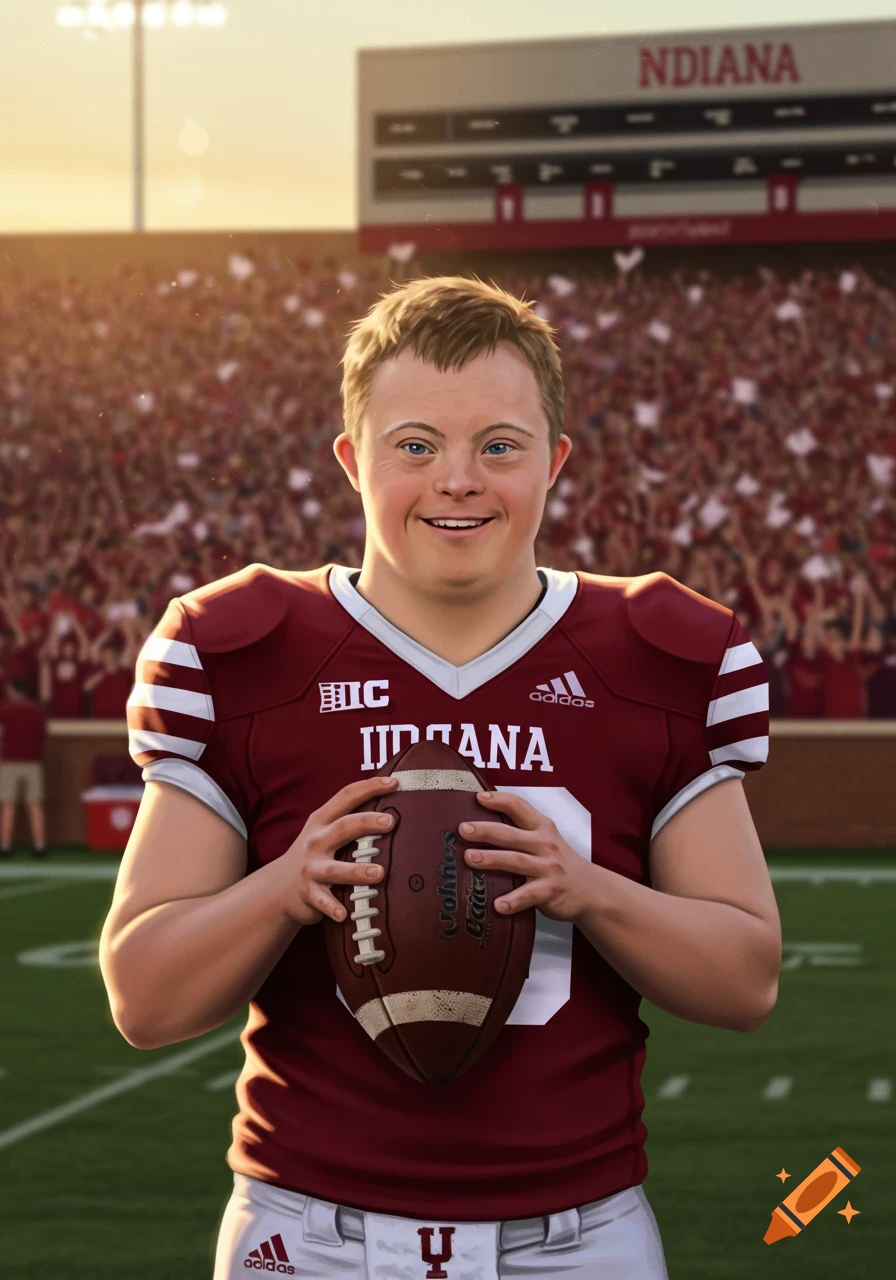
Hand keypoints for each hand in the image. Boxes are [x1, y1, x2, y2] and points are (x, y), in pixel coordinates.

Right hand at [275, 775, 397, 927]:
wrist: (279, 888)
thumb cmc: (315, 854)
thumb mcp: (324, 831)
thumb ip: (350, 820)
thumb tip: (392, 807)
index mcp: (322, 820)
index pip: (346, 796)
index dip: (369, 787)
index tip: (395, 782)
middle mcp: (316, 841)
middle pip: (343, 827)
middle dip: (366, 823)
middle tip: (390, 821)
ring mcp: (311, 868)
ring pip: (336, 869)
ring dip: (357, 871)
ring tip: (379, 873)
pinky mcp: (309, 893)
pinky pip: (322, 901)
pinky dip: (333, 908)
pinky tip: (343, 915)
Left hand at [459, 791, 594, 923]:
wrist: (592, 890)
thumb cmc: (560, 863)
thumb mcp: (546, 841)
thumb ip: (521, 834)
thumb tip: (480, 830)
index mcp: (542, 828)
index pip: (519, 807)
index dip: (499, 800)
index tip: (478, 798)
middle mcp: (545, 844)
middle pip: (511, 834)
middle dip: (486, 830)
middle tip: (463, 829)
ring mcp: (548, 868)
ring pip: (516, 861)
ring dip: (492, 859)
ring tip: (470, 858)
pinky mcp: (551, 891)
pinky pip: (529, 895)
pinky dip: (513, 900)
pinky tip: (498, 905)